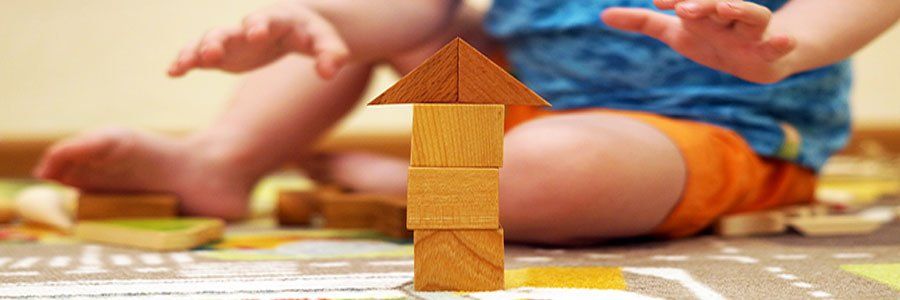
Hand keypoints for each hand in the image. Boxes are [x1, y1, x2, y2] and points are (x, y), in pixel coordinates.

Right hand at [168, 1, 348, 78]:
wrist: (296, 29)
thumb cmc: (314, 35)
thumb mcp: (328, 43)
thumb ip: (331, 56)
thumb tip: (328, 72)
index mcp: (277, 20)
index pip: (266, 19)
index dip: (260, 24)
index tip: (255, 32)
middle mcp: (249, 28)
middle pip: (230, 30)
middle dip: (220, 40)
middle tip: (212, 52)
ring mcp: (233, 40)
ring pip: (209, 41)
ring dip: (196, 51)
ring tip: (184, 64)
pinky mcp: (223, 54)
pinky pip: (199, 56)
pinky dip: (186, 61)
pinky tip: (172, 72)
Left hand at [601, 0, 796, 83]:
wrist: (756, 60)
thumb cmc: (711, 39)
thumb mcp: (675, 32)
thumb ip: (642, 22)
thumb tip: (604, 15)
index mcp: (707, 11)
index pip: (691, 1)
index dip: (676, 1)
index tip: (659, 2)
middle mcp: (730, 17)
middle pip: (719, 5)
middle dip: (704, 4)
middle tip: (685, 7)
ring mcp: (752, 33)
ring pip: (752, 17)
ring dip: (741, 10)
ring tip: (727, 6)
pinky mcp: (769, 53)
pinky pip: (778, 47)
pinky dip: (781, 42)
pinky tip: (783, 39)